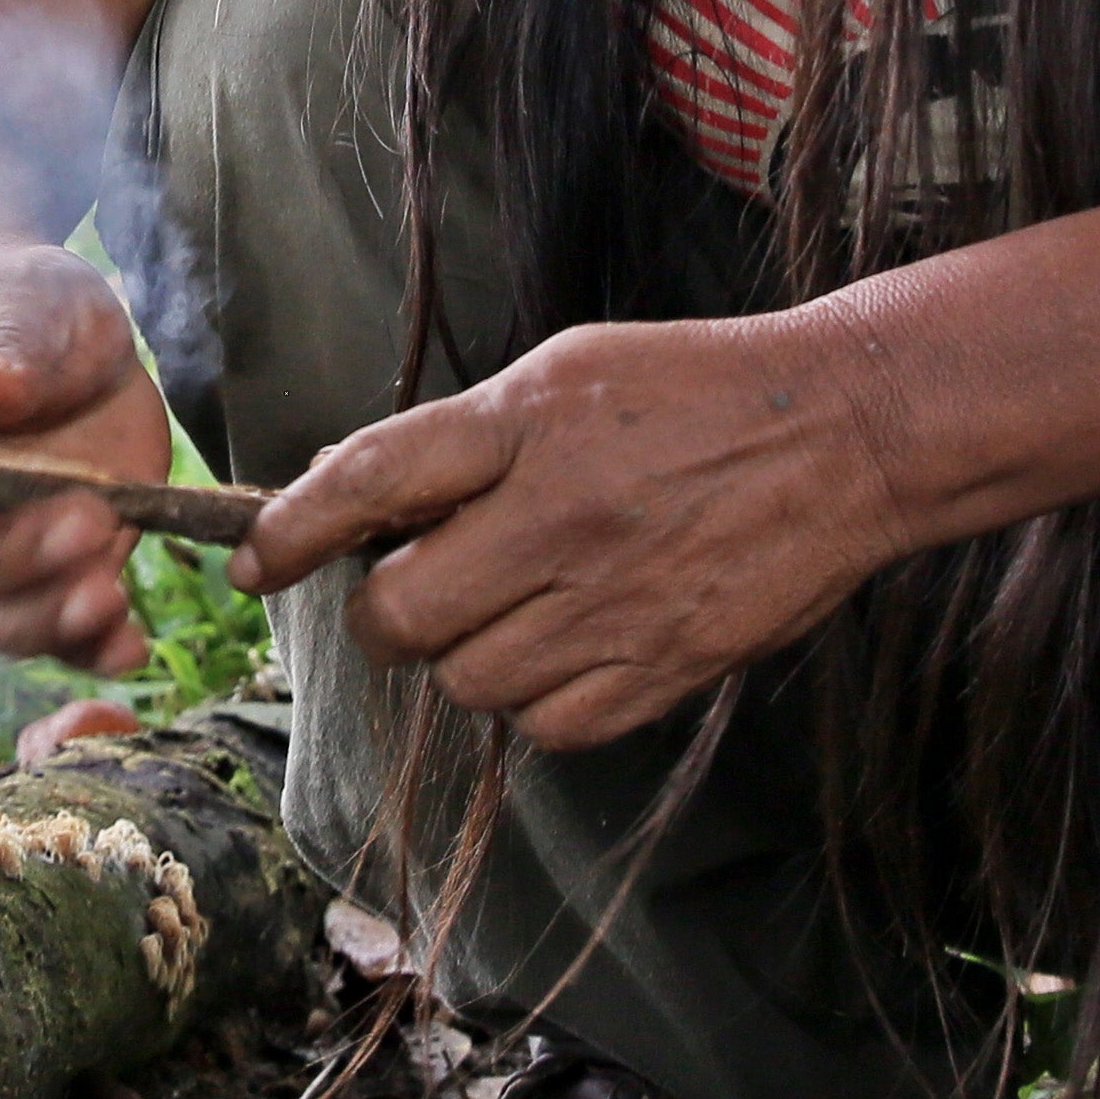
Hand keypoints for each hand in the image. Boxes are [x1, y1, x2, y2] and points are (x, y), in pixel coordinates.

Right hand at [0, 250, 176, 673]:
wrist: (48, 332)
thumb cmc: (15, 301)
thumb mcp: (18, 291)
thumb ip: (2, 337)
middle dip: (9, 554)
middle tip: (89, 519)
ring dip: (41, 618)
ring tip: (107, 595)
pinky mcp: (44, 570)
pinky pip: (51, 634)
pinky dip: (86, 650)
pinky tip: (126, 646)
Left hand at [230, 312, 919, 752]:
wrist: (847, 431)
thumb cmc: (693, 390)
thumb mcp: (565, 372)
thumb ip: (463, 439)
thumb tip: (355, 502)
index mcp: (526, 427)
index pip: (368, 483)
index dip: (290, 532)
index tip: (252, 563)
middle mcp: (559, 518)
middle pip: (401, 617)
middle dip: (386, 614)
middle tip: (420, 586)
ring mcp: (614, 601)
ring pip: (470, 684)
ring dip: (469, 657)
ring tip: (518, 607)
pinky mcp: (665, 666)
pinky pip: (549, 726)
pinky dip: (540, 702)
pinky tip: (569, 646)